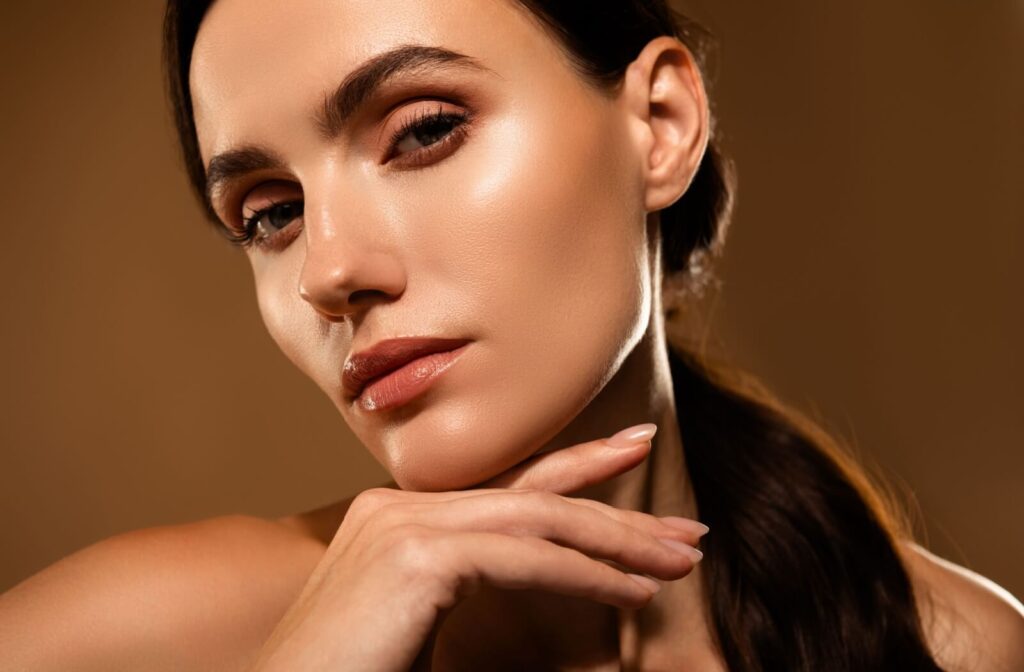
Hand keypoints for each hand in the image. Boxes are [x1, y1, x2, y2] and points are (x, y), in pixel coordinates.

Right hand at [249, 424, 707, 671]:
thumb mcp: (417, 622)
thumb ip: (465, 587)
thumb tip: (541, 578)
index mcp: (397, 517)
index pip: (506, 486)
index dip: (579, 467)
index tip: (634, 453)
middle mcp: (398, 506)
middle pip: (533, 498)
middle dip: (617, 511)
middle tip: (687, 529)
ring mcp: (403, 524)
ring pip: (537, 521)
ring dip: (619, 542)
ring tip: (680, 560)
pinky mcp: (414, 558)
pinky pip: (523, 561)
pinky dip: (587, 576)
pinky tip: (634, 593)